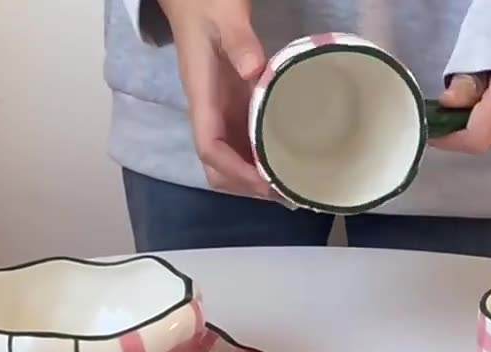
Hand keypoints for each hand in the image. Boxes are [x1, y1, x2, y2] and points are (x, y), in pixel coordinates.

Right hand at [159, 0, 271, 197]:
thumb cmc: (208, 5)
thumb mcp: (224, 15)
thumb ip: (239, 41)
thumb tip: (254, 70)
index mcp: (202, 99)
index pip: (210, 149)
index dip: (235, 172)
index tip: (265, 182)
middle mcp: (208, 116)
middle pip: (218, 169)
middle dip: (245, 186)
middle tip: (284, 192)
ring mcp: (220, 117)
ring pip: (229, 165)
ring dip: (253, 182)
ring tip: (287, 189)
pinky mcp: (231, 112)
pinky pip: (241, 149)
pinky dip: (259, 166)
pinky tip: (283, 169)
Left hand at [429, 73, 490, 153]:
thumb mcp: (483, 44)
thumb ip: (466, 80)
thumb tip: (447, 104)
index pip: (477, 138)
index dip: (450, 140)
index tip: (432, 130)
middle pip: (485, 139)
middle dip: (460, 132)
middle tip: (443, 114)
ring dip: (474, 124)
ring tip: (464, 101)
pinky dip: (488, 117)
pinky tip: (483, 98)